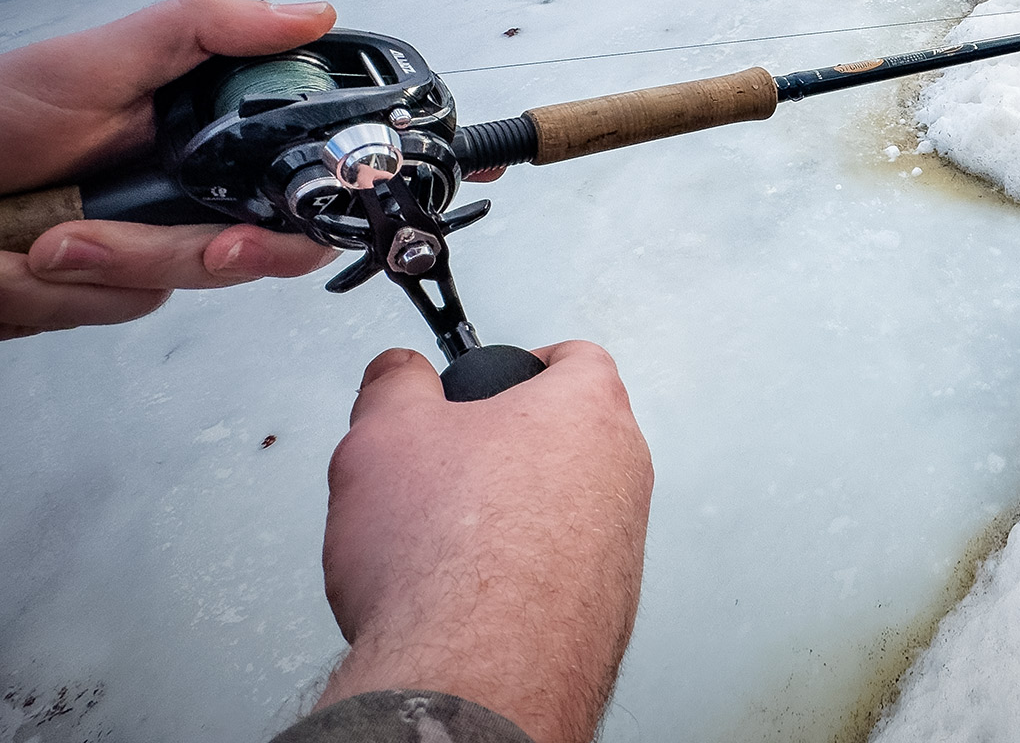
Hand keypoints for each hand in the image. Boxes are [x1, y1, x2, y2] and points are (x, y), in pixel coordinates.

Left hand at [0, 0, 341, 337]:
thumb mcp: (98, 62)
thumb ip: (203, 31)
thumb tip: (307, 17)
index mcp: (201, 136)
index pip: (289, 194)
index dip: (285, 230)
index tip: (240, 239)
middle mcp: (182, 194)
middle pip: (235, 256)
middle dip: (163, 255)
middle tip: (103, 240)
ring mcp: (140, 245)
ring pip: (164, 289)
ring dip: (92, 269)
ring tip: (36, 236)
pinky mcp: (94, 288)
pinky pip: (105, 311)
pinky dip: (53, 296)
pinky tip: (18, 261)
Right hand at [316, 342, 652, 742]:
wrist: (472, 671)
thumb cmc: (446, 556)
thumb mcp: (384, 435)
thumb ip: (395, 385)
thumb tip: (398, 373)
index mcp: (588, 410)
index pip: (576, 358)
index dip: (526, 363)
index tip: (493, 382)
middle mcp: (624, 471)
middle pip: (574, 433)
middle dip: (513, 444)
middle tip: (457, 465)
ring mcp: (624, 542)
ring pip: (572, 504)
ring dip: (519, 511)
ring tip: (452, 538)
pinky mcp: (609, 605)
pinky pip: (567, 568)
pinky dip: (525, 570)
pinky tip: (472, 591)